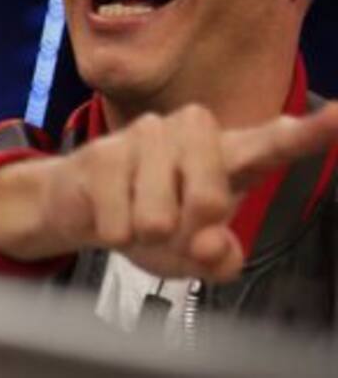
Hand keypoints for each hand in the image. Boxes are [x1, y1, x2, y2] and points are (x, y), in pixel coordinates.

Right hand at [0, 102, 337, 280]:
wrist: (83, 204)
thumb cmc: (151, 221)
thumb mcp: (194, 254)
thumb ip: (219, 258)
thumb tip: (212, 244)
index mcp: (227, 155)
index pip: (272, 144)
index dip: (308, 133)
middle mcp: (190, 133)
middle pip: (213, 193)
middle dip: (194, 227)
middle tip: (184, 230)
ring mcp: (144, 136)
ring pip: (157, 216)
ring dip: (148, 234)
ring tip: (140, 221)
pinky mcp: (101, 152)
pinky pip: (118, 220)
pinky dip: (116, 235)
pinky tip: (112, 216)